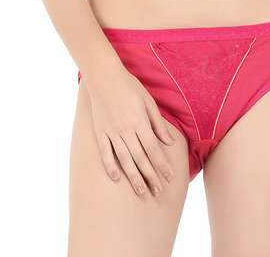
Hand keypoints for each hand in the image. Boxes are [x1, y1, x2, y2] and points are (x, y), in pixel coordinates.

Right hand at [85, 61, 176, 196]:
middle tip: (158, 192)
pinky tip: (117, 178)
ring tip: (142, 191)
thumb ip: (158, 123)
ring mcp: (111, 132)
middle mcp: (126, 130)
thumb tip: (170, 142)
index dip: (162, 165)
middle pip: (141, 158)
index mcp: (140, 122)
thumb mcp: (148, 101)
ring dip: (134, 177)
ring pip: (124, 160)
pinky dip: (111, 166)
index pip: (154, 149)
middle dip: (151, 176)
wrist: (103, 76)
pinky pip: (105, 153)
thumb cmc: (129, 86)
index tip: (169, 178)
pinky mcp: (100, 132)